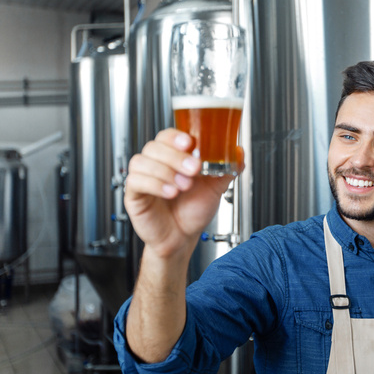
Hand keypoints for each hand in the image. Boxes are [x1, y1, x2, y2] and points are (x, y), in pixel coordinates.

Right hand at [123, 128, 243, 258]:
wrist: (182, 238)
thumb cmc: (193, 211)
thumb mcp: (215, 188)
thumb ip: (227, 170)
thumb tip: (240, 154)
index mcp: (173, 157)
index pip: (167, 135)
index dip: (176, 136)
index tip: (190, 142)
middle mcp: (156, 164)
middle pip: (154, 146)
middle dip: (175, 156)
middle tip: (193, 169)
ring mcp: (143, 178)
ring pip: (142, 161)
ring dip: (165, 171)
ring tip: (183, 186)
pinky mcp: (133, 195)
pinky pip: (134, 181)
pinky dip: (153, 184)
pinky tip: (169, 192)